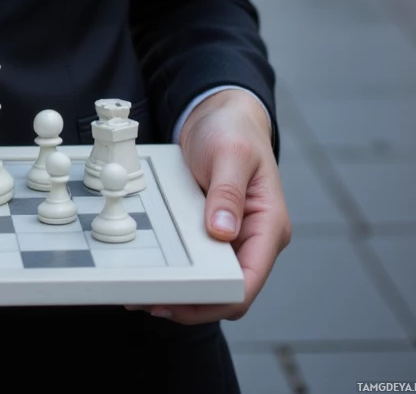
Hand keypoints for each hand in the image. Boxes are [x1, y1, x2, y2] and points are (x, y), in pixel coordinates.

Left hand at [131, 89, 290, 324]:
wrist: (220, 112)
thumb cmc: (234, 129)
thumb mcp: (231, 153)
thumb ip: (227, 192)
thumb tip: (223, 232)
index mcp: (269, 226)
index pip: (249, 281)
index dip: (217, 299)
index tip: (181, 302)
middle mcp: (255, 238)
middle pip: (228, 290)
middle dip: (193, 302)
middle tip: (152, 302)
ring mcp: (234, 236)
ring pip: (212, 280)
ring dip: (183, 290)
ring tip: (146, 292)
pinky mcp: (214, 231)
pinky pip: (198, 259)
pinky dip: (179, 268)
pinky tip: (156, 270)